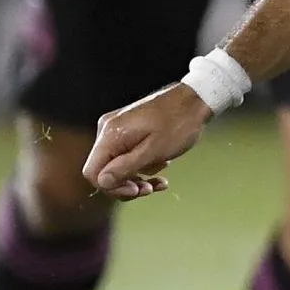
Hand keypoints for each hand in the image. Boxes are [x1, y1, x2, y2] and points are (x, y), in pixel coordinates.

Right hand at [82, 83, 211, 199]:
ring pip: (117, 164)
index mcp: (110, 134)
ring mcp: (118, 128)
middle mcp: (108, 130)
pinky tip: (161, 165)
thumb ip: (125, 167)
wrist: (196, 99)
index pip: (92, 172)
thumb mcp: (154, 150)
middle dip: (127, 184)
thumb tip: (102, 182)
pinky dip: (142, 164)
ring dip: (138, 176)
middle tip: (151, 189)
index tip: (136, 191)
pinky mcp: (129, 128)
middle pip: (104, 170)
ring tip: (160, 180)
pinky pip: (127, 153)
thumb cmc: (179, 123)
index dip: (111, 187)